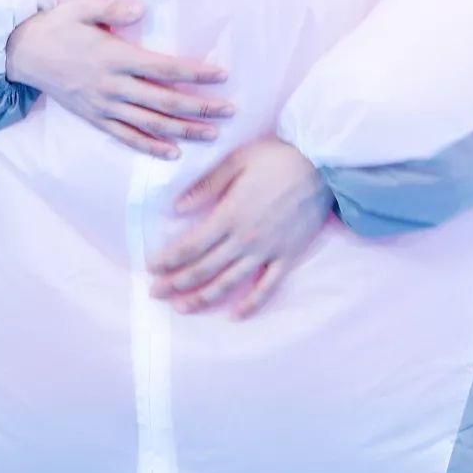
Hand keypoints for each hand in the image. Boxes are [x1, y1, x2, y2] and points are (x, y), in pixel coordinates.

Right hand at [4, 0, 234, 157]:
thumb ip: (111, 8)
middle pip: (166, 101)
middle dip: (201, 107)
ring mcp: (104, 106)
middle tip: (230, 111)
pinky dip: (151, 147)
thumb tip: (141, 8)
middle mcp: (113, 86)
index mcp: (115, 57)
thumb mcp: (80, 8)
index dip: (195, 73)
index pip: (165, 68)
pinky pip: (127, 137)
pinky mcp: (95, 119)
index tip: (222, 75)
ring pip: (151, 124)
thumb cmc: (57, 27)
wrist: (23, 54)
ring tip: (213, 134)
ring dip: (184, 131)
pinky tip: (173, 154)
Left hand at [147, 136, 333, 318]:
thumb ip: (206, 185)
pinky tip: (234, 315)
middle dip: (176, 282)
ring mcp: (267, 250)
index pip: (190, 245)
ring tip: (181, 308)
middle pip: (203, 268)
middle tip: (155, 292)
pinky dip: (250, 304)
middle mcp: (245, 238)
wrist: (322, 164)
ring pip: (229, 282)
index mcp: (229, 214)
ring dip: (202, 297)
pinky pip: (267, 287)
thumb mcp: (237, 160)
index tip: (150, 267)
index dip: (168, 259)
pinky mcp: (287, 256)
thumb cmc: (277, 156)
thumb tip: (176, 207)